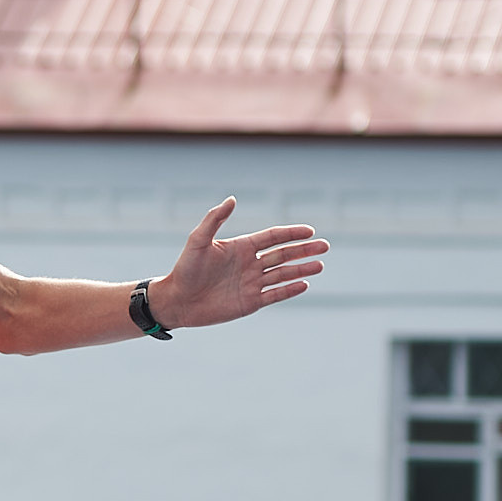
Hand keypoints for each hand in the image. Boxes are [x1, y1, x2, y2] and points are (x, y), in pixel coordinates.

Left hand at [148, 197, 326, 328]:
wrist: (176, 300)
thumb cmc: (185, 269)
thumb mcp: (198, 241)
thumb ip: (215, 219)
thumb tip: (232, 199)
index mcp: (241, 247)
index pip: (273, 237)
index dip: (291, 233)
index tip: (310, 230)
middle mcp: (250, 264)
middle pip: (283, 254)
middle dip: (304, 250)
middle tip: (325, 246)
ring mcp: (251, 283)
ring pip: (283, 274)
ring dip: (302, 269)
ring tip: (320, 265)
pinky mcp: (250, 302)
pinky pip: (275, 294)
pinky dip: (290, 290)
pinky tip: (305, 284)